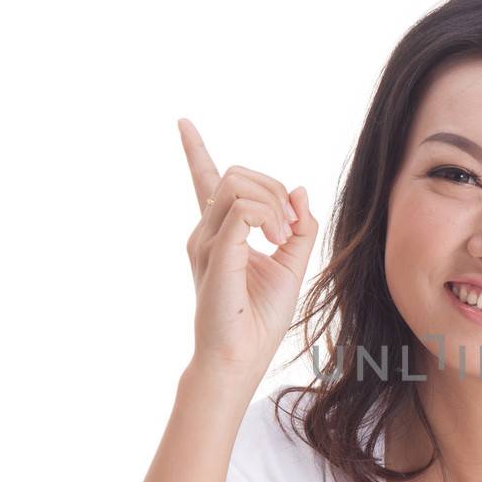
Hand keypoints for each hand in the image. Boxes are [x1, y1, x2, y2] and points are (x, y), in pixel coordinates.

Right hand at [178, 117, 319, 381]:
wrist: (239, 358)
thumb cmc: (260, 319)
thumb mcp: (292, 265)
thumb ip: (298, 227)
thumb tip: (299, 190)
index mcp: (220, 233)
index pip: (204, 181)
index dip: (194, 150)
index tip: (183, 122)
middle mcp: (206, 232)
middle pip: (236, 175)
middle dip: (272, 187)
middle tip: (290, 227)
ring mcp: (206, 242)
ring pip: (238, 185)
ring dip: (273, 201)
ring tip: (283, 238)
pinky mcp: (216, 254)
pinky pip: (241, 210)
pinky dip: (268, 215)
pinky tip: (276, 240)